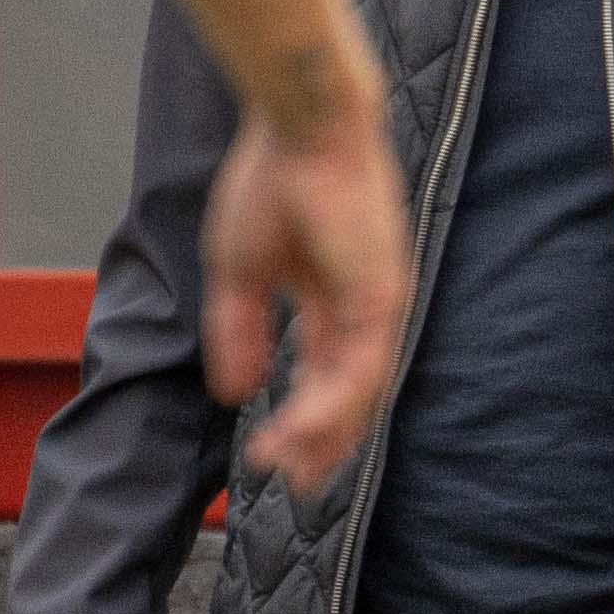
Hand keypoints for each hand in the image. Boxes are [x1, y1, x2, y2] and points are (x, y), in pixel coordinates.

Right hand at [202, 93, 409, 505]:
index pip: (324, 370)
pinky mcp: (380, 298)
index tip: (275, 455)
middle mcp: (363, 304)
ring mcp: (377, 303)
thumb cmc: (269, 180)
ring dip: (321, 436)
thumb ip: (239, 333)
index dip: (303, 415)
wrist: (298, 126)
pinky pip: (358, 371)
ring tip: (286, 469)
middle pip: (350, 393)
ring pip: (357, 392)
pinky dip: (328, 408)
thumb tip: (233, 393)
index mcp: (334, 292)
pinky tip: (297, 435)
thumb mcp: (239, 272)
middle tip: (299, 487)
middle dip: (323, 443)